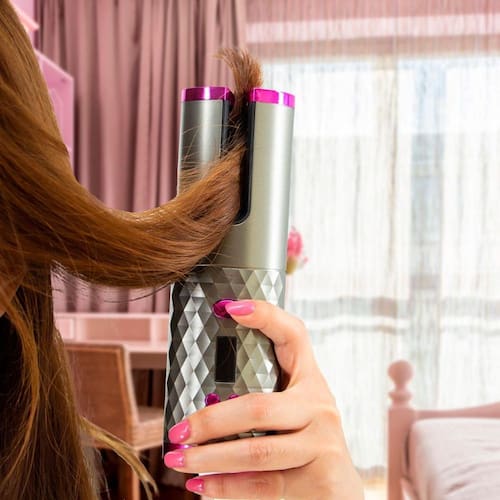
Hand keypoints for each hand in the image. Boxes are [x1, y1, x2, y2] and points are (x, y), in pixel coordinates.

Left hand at [164, 300, 363, 499]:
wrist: (339, 491)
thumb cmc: (301, 442)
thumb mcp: (290, 411)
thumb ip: (260, 399)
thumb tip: (201, 398)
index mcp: (309, 378)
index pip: (293, 335)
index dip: (265, 315)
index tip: (229, 307)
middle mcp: (320, 405)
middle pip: (258, 407)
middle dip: (210, 421)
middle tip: (177, 432)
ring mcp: (323, 442)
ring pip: (257, 452)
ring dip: (209, 458)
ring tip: (176, 460)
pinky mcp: (321, 479)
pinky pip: (263, 485)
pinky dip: (226, 488)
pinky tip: (201, 487)